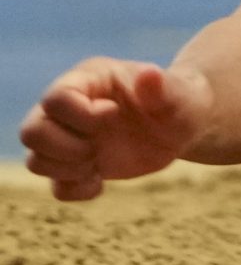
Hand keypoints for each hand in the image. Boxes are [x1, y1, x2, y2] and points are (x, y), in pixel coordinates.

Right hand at [18, 60, 211, 202]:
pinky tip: (101, 181)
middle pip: (31, 132)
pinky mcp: (76, 165)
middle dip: (66, 147)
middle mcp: (69, 109)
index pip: (55, 99)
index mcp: (88, 80)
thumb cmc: (180, 101)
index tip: (113, 115)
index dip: (80, 114)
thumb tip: (149, 74)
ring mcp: (68, 138)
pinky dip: (76, 190)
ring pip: (34, 160)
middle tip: (98, 147)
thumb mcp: (179, 95)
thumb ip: (162, 87)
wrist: (183, 126)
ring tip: (99, 163)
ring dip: (68, 170)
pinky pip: (55, 187)